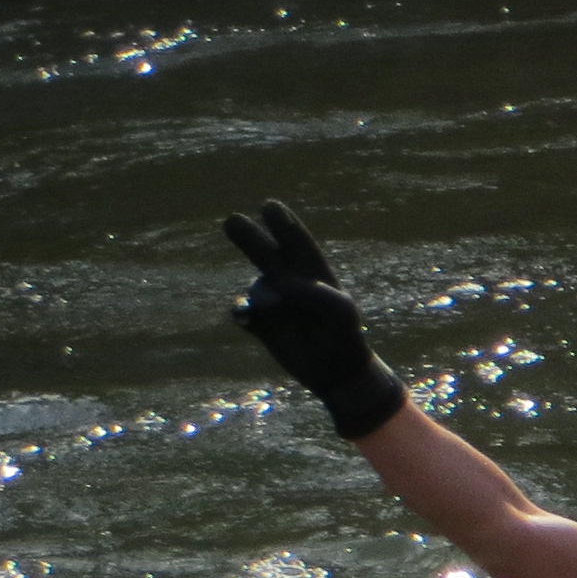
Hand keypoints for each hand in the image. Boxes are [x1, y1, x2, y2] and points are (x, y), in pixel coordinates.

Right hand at [221, 199, 405, 438]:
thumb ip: (316, 293)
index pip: (298, 244)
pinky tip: (245, 316)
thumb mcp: (340, 312)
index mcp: (315, 274)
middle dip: (250, 238)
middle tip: (231, 220)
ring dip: (263, 299)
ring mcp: (274, 302)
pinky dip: (242, 312)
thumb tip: (281, 285)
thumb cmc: (345, 336)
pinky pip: (242, 312)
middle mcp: (291, 283)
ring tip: (279, 314)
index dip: (285, 225)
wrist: (335, 372)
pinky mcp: (260, 324)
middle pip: (266, 254)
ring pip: (256, 289)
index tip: (269, 206)